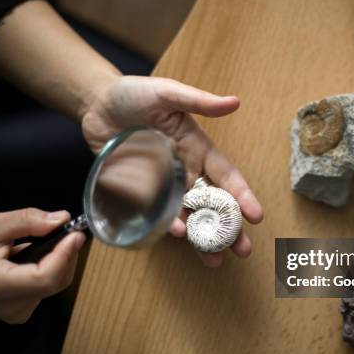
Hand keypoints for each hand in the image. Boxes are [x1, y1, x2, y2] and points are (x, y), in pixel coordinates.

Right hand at [0, 208, 84, 322]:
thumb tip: (61, 219)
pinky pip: (48, 289)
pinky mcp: (22, 312)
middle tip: (70, 231)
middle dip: (67, 254)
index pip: (44, 277)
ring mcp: (17, 313)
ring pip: (55, 285)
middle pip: (55, 282)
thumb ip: (27, 221)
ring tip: (50, 242)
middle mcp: (10, 306)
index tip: (75, 233)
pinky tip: (40, 257)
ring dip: (61, 261)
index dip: (65, 255)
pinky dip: (51, 269)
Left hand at [81, 76, 263, 265]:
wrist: (96, 105)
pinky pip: (157, 214)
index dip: (242, 195)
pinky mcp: (141, 193)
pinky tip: (177, 236)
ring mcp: (164, 185)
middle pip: (212, 205)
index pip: (226, 176)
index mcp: (197, 149)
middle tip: (243, 250)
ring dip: (202, 238)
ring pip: (188, 217)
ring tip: (215, 259)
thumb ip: (198, 102)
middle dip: (229, 228)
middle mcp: (185, 171)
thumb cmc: (134, 94)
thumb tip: (234, 102)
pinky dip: (168, 227)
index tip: (256, 216)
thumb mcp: (167, 93)